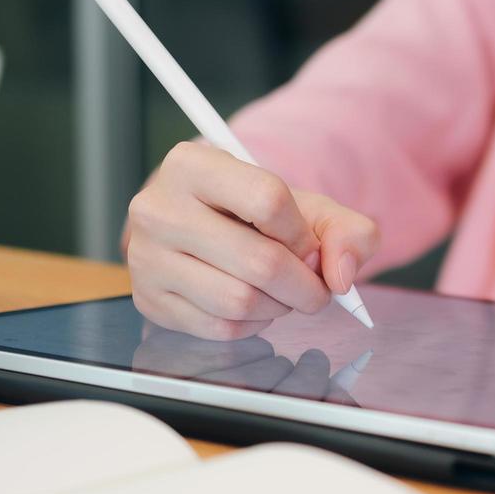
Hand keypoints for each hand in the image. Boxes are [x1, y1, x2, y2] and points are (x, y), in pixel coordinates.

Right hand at [126, 140, 379, 339]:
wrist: (202, 231)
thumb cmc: (255, 216)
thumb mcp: (307, 206)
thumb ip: (347, 231)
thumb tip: (341, 276)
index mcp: (193, 165)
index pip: (269, 200)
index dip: (304, 235)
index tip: (309, 246)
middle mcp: (159, 208)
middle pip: (260, 262)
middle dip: (305, 285)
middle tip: (314, 288)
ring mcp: (147, 258)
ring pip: (240, 301)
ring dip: (279, 307)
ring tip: (281, 293)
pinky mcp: (149, 300)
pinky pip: (220, 328)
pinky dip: (252, 325)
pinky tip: (253, 305)